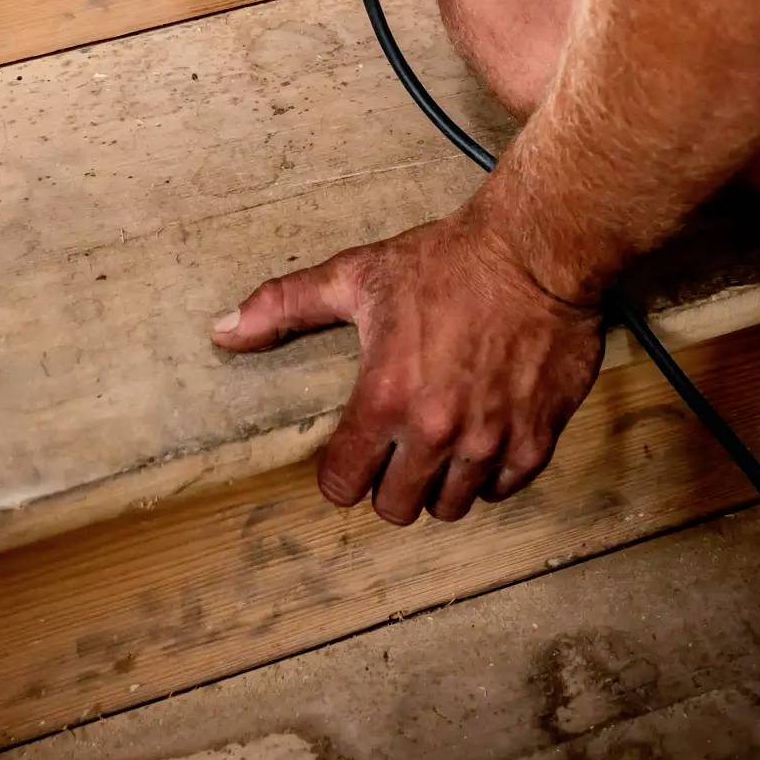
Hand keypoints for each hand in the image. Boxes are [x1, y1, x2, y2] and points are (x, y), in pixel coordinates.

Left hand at [211, 195, 603, 524]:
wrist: (536, 252)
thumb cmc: (445, 261)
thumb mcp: (358, 274)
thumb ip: (286, 306)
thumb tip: (224, 331)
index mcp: (386, 397)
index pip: (343, 484)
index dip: (341, 471)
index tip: (350, 452)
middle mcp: (436, 432)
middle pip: (396, 507)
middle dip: (389, 483)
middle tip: (396, 450)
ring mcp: (489, 442)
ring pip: (452, 506)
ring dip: (440, 482)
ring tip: (439, 444)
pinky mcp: (535, 440)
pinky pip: (502, 490)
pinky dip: (490, 474)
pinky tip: (482, 437)